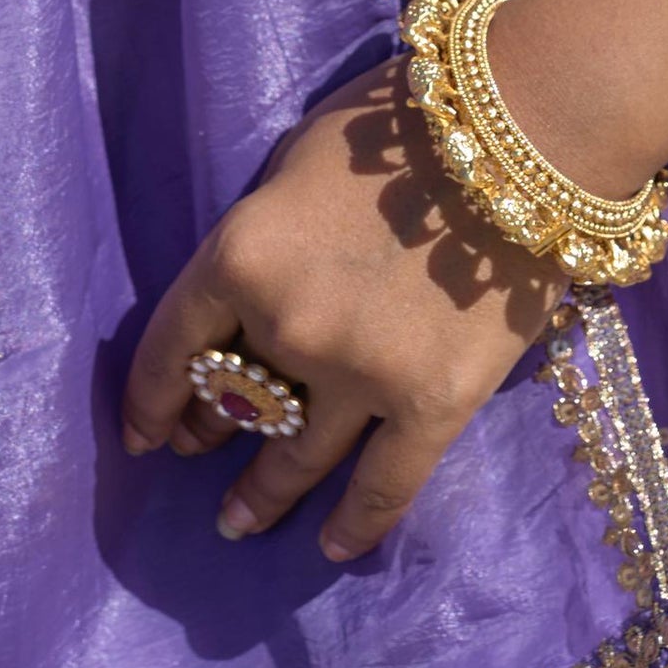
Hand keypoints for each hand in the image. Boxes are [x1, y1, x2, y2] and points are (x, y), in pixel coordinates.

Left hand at [122, 61, 566, 561]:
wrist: (523, 127)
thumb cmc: (403, 120)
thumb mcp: (297, 161)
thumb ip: (267, 235)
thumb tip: (252, 293)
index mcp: (241, 254)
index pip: (172, 345)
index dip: (149, 397)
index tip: (145, 433)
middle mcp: (287, 327)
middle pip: (233, 402)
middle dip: (210, 432)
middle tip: (199, 457)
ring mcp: (359, 374)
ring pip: (297, 457)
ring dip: (263, 493)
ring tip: (240, 522)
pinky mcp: (433, 404)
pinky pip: (384, 487)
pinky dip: (357, 525)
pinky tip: (334, 547)